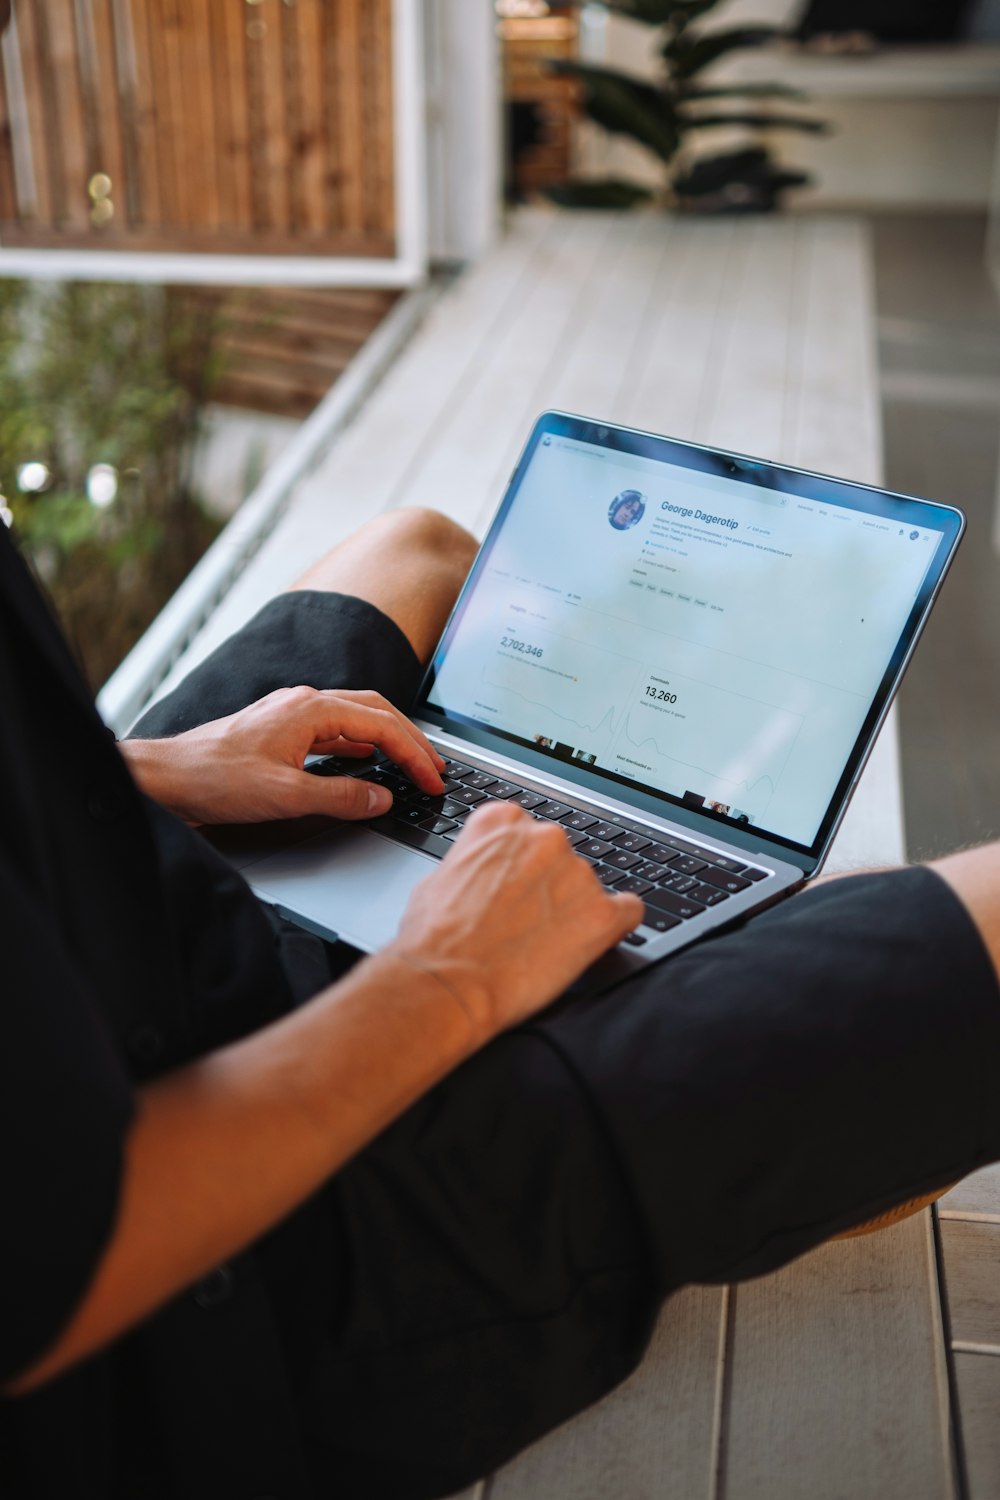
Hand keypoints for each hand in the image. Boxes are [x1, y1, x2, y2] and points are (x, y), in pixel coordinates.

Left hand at [119, 686, 444, 824]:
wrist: (164, 778)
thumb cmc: (213, 779)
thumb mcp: (286, 796)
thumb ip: (341, 797)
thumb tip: (381, 798)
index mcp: (311, 709)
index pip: (383, 725)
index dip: (415, 755)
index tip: (433, 780)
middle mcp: (303, 702)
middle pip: (376, 712)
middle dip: (411, 740)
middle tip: (435, 768)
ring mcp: (290, 714)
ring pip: (356, 718)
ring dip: (387, 740)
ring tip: (411, 764)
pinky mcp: (279, 730)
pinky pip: (334, 730)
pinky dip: (360, 745)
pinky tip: (365, 762)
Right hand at [386, 800, 644, 1040]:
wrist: (448, 984)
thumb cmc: (435, 939)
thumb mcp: (439, 877)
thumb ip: (475, 862)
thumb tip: (486, 872)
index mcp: (503, 821)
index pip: (528, 832)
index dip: (519, 865)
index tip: (514, 886)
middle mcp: (545, 837)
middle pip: (560, 857)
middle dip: (547, 886)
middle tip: (525, 920)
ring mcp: (578, 874)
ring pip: (587, 886)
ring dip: (572, 909)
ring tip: (541, 942)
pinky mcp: (601, 914)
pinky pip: (629, 910)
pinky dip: (615, 924)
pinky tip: (593, 939)